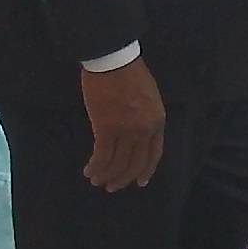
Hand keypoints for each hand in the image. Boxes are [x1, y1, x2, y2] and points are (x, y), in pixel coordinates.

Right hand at [81, 57, 165, 190]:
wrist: (114, 61)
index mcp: (158, 121)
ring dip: (106, 175)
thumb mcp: (149, 98)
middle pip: (135, 162)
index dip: (146, 170)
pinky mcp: (106, 128)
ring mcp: (126, 130)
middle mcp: (145, 130)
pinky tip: (89, 170)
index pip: (154, 154)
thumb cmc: (130, 75)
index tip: (139, 182)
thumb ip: (146, 118)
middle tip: (112, 187)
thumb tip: (136, 137)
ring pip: (117, 163)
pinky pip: (102, 155)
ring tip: (96, 180)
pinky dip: (96, 166)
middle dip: (123, 178)